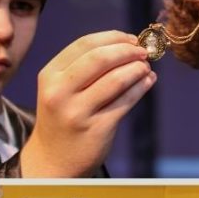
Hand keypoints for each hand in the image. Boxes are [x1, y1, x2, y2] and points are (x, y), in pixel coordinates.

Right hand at [20, 31, 155, 176]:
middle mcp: (60, 91)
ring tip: (147, 67)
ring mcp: (77, 111)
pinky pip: (126, 101)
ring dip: (138, 69)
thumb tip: (126, 45)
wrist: (52, 159)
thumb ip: (83, 67)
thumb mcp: (60, 88)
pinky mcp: (97, 128)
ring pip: (116, 80)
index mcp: (50, 75)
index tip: (132, 38)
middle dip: (128, 51)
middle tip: (144, 51)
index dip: (113, 37)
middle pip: (100, 58)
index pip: (84, 44)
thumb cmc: (62, 117)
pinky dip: (141, 87)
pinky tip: (148, 81)